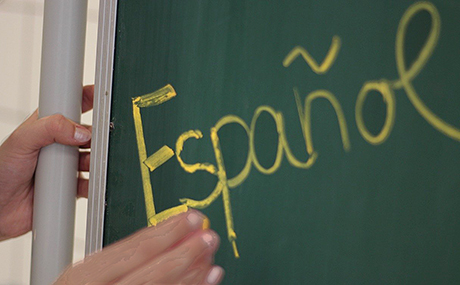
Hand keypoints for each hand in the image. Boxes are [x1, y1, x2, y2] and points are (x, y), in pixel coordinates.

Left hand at [0, 85, 93, 240]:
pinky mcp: (71, 187)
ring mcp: (66, 166)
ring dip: (97, 162)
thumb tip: (79, 130)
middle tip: (100, 139)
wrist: (0, 210)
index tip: (102, 97)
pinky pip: (91, 184)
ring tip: (92, 164)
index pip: (71, 106)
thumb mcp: (21, 141)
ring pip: (93, 159)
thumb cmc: (1, 173)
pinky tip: (92, 183)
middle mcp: (59, 146)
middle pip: (89, 134)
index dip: (87, 99)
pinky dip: (95, 184)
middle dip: (98, 136)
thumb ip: (49, 128)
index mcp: (47, 128)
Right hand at [56, 210, 223, 283]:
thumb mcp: (88, 274)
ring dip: (194, 274)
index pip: (136, 248)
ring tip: (211, 258)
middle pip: (155, 272)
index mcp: (84, 277)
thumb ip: (122, 256)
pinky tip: (206, 280)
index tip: (192, 218)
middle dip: (188, 252)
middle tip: (209, 237)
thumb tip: (166, 233)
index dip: (170, 231)